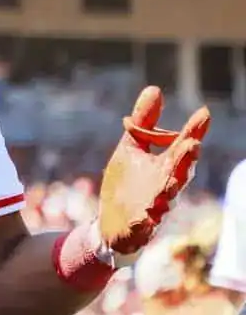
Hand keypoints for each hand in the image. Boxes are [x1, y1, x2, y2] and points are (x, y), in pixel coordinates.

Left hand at [99, 86, 208, 254]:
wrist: (110, 224)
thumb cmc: (126, 184)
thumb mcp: (130, 148)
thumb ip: (143, 123)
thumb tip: (154, 89)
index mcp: (164, 167)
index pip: (181, 147)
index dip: (192, 131)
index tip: (204, 113)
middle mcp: (164, 187)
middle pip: (178, 172)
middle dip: (185, 159)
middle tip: (192, 144)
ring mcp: (152, 207)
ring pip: (164, 199)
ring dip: (169, 189)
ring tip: (173, 180)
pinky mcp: (138, 226)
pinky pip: (143, 225)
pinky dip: (145, 221)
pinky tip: (146, 218)